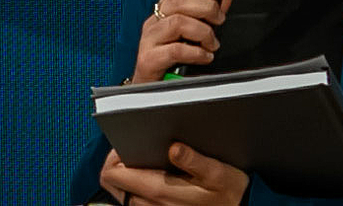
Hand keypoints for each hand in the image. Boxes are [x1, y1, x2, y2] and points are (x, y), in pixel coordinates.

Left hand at [99, 144, 248, 205]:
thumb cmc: (230, 194)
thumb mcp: (218, 173)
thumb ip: (195, 160)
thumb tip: (175, 147)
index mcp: (161, 190)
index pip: (113, 175)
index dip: (113, 156)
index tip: (126, 143)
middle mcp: (151, 204)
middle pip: (113, 184)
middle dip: (119, 163)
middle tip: (135, 148)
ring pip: (123, 193)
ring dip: (129, 175)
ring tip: (147, 158)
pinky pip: (136, 201)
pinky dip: (138, 187)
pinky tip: (156, 174)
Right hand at [132, 0, 233, 82]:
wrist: (151, 91)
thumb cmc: (172, 60)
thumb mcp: (193, 32)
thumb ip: (208, 13)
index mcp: (164, 11)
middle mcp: (154, 21)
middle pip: (179, 0)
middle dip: (207, 7)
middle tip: (219, 21)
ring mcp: (149, 40)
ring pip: (178, 22)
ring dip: (203, 32)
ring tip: (211, 44)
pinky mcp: (148, 59)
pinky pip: (175, 49)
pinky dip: (196, 52)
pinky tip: (204, 57)